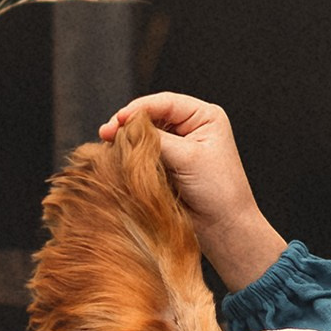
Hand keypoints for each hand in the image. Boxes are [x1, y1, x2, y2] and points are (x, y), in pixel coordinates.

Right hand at [98, 91, 286, 290]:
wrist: (224, 227)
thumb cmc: (218, 190)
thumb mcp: (187, 157)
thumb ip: (156, 139)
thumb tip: (125, 128)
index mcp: (205, 116)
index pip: (165, 103)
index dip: (139, 108)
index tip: (119, 119)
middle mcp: (191, 127)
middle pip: (151, 116)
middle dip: (128, 124)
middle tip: (106, 133)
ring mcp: (178, 146)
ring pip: (144, 136)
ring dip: (127, 140)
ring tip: (108, 145)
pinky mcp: (167, 165)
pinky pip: (143, 154)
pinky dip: (130, 156)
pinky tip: (117, 157)